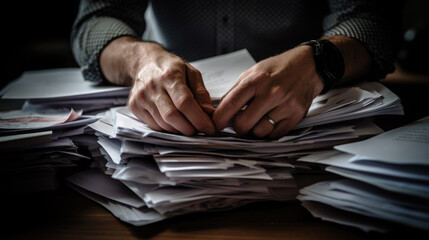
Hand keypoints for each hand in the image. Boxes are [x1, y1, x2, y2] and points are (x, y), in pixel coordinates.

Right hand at [100, 37, 214, 135]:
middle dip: (190, 128)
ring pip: (163, 124)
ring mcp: (141, 97)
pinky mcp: (135, 106)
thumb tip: (208, 112)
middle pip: (172, 116)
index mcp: (170, 76)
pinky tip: (175, 123)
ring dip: (179, 130)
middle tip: (200, 130)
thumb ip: (201, 93)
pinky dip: (168, 128)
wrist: (145, 62)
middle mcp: (153, 86)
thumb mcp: (191, 73)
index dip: (199, 119)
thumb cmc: (170, 67)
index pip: (185, 103)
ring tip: (189, 126)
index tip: (209, 128)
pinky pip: (154, 125)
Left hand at [212, 45, 323, 138]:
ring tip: (257, 120)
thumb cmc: (278, 69)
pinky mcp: (296, 115)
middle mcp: (271, 93)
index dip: (219, 119)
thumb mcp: (253, 72)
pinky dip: (269, 132)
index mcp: (256, 80)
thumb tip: (219, 110)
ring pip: (259, 132)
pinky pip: (275, 134)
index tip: (215, 124)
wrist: (308, 65)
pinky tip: (270, 121)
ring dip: (255, 130)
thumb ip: (235, 91)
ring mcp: (285, 105)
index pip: (230, 105)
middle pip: (243, 124)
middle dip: (238, 127)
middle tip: (239, 123)